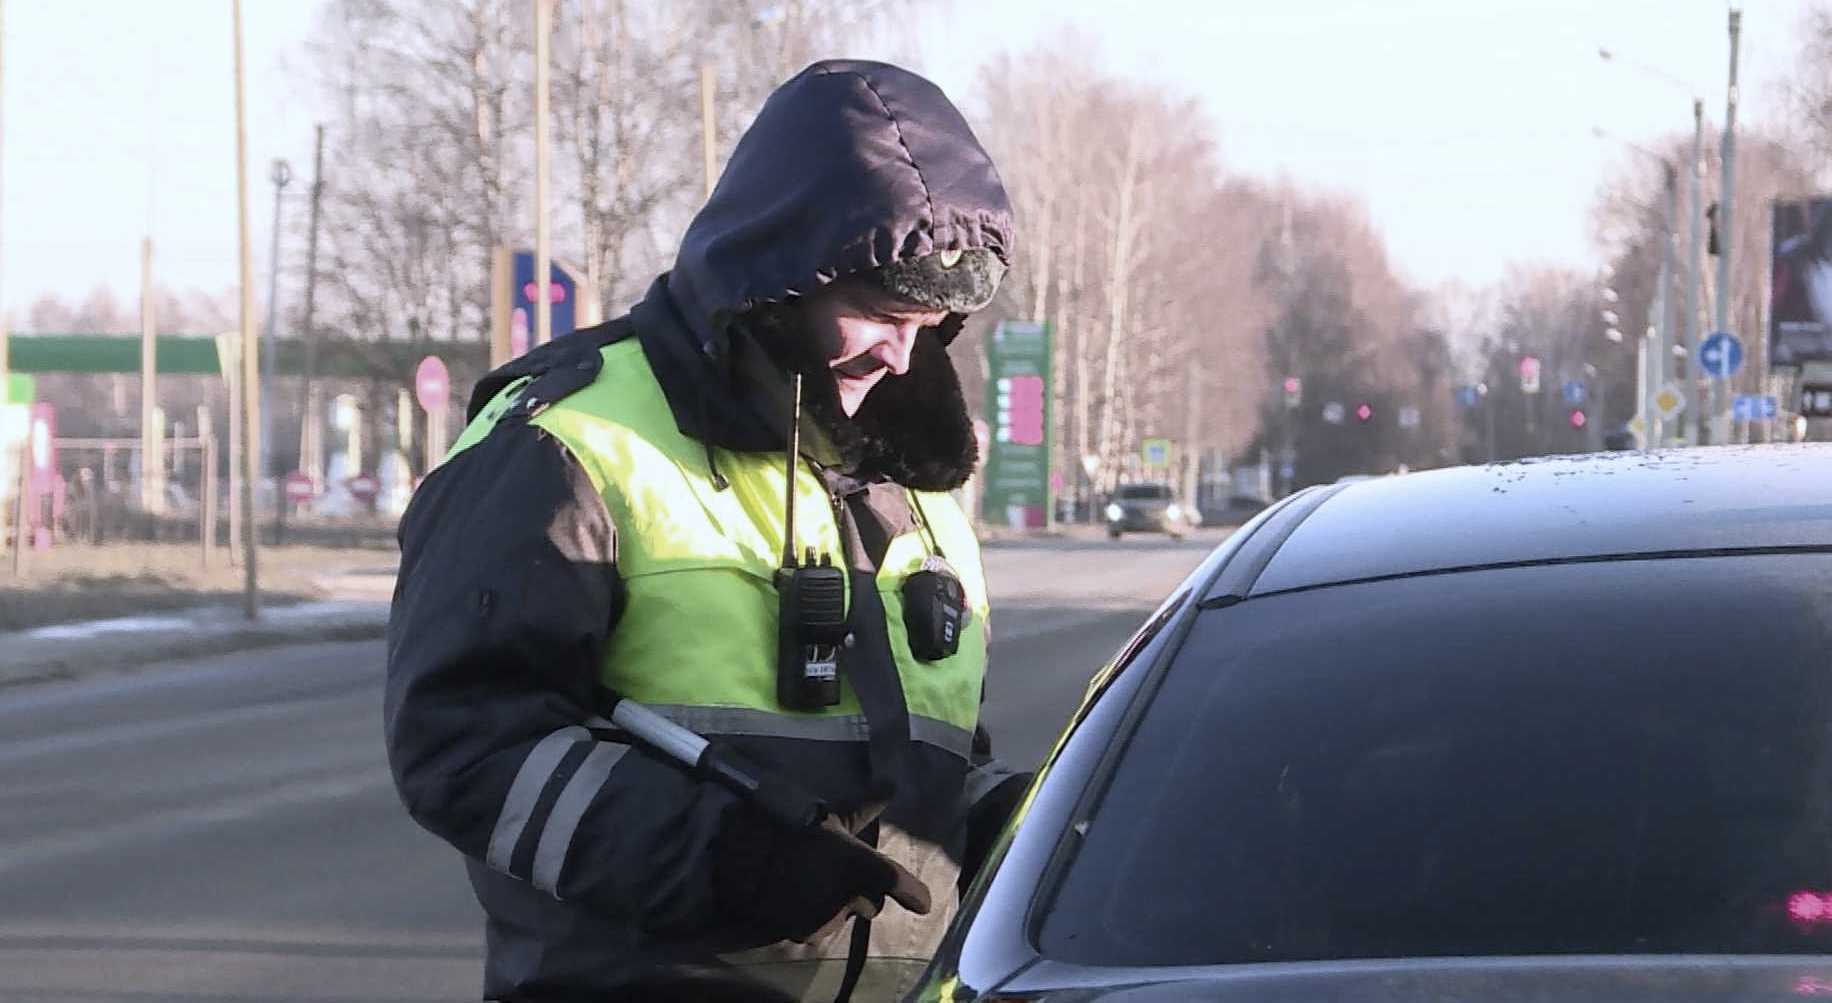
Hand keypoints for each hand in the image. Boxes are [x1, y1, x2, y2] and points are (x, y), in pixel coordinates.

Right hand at [713, 800, 930, 943]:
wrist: (746, 859)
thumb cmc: (794, 830)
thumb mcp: (832, 815)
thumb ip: (865, 806)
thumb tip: (892, 783)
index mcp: (864, 866)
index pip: (902, 885)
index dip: (916, 895)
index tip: (922, 904)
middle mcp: (853, 897)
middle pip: (871, 905)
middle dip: (860, 895)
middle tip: (837, 878)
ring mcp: (831, 918)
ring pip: (845, 918)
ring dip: (837, 908)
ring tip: (812, 887)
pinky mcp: (809, 934)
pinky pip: (821, 930)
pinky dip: (814, 920)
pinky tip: (797, 902)